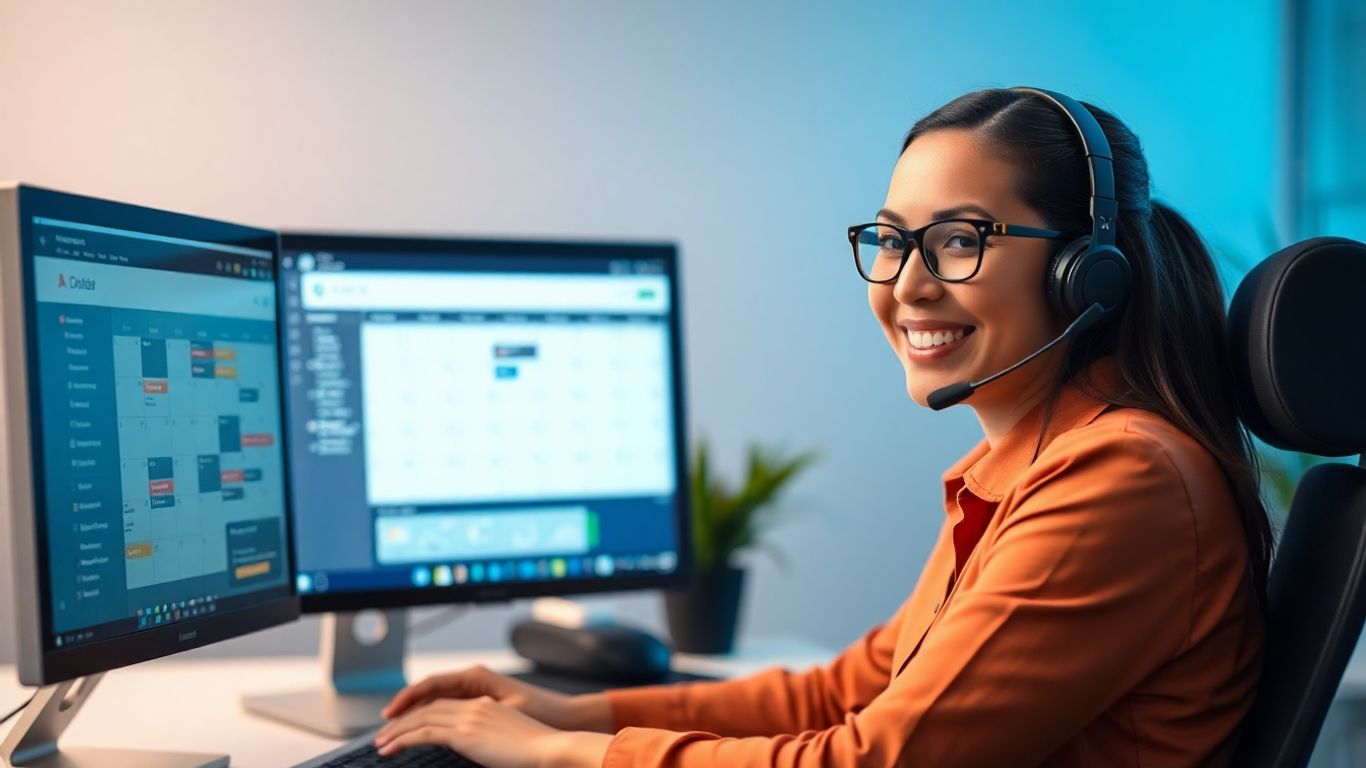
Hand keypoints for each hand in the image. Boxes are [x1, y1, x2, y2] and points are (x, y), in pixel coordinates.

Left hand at [374, 696, 611, 767]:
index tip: (405, 726)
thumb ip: (487, 741)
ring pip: (421, 718)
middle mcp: (474, 706)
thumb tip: (477, 751)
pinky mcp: (464, 733)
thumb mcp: (508, 741)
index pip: (444, 704)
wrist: (549, 749)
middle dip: (402, 720)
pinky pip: (424, 732)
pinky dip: (403, 739)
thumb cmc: (537, 752)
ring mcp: (469, 717)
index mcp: (485, 706)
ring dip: (396, 731)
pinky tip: (390, 748)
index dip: (421, 713)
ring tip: (380, 744)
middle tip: (384, 734)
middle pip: (428, 707)